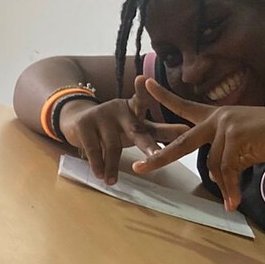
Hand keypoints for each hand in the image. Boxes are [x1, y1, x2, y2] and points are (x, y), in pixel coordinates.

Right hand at [59, 86, 188, 184]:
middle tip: (155, 157)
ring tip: (112, 181)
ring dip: (112, 166)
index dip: (144, 93)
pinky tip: (100, 175)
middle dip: (146, 146)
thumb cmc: (115, 126)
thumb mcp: (137, 127)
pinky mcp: (84, 125)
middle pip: (135, 130)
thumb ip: (161, 131)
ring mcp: (100, 115)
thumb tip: (187, 131)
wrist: (77, 121)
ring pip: (112, 145)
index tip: (145, 81)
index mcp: (134, 108)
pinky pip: (93, 149)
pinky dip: (97, 164)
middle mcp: (118, 109)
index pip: (142, 101)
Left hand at [131, 80, 264, 209]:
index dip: (164, 97)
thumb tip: (217, 177)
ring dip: (226, 184)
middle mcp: (219, 118)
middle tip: (139, 168)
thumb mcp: (245, 145)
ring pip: (214, 165)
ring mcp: (226, 126)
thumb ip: (226, 155)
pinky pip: (227, 171)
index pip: (186, 107)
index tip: (144, 83)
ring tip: (233, 198)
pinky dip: (230, 189)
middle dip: (159, 158)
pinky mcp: (236, 137)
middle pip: (182, 142)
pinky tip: (234, 202)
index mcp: (218, 116)